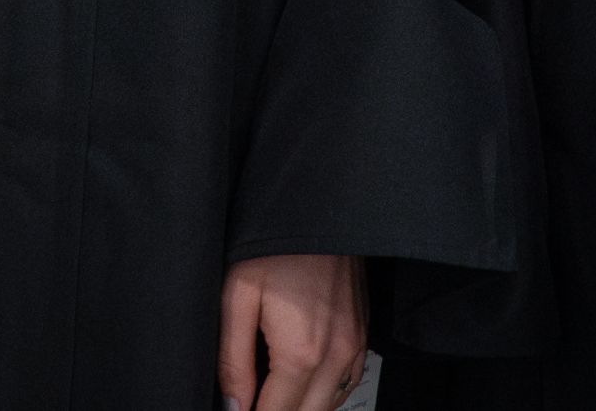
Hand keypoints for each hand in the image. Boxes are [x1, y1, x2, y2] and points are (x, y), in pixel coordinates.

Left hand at [218, 253, 364, 410]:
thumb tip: (232, 406)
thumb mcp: (237, 295)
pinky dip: (324, 393)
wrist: (317, 204)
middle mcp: (336, 356)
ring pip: (329, 406)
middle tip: (249, 401)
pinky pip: (348, 384)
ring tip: (270, 390)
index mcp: (301, 352)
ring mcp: (354, 347)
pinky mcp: (362, 335)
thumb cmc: (274, 243)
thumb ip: (233, 359)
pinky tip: (301, 382)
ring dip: (300, 406)